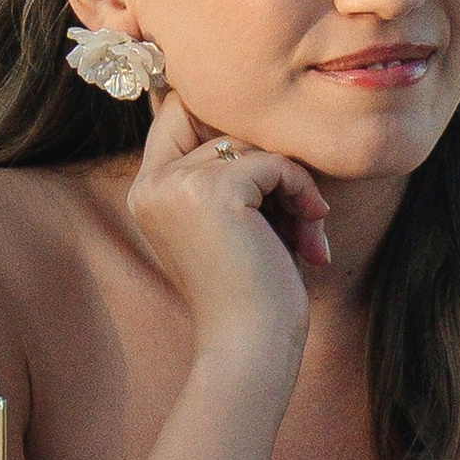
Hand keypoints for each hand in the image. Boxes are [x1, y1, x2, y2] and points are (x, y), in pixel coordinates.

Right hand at [126, 93, 330, 375]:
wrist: (250, 347)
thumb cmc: (252, 291)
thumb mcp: (232, 221)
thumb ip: (233, 170)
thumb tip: (265, 113)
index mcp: (147, 190)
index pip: (179, 112)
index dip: (229, 123)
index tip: (274, 165)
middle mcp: (152, 184)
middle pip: (227, 128)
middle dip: (274, 167)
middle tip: (302, 216)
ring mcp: (177, 186)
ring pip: (254, 145)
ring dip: (293, 185)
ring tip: (307, 232)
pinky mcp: (211, 192)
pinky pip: (274, 163)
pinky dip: (301, 191)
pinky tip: (312, 232)